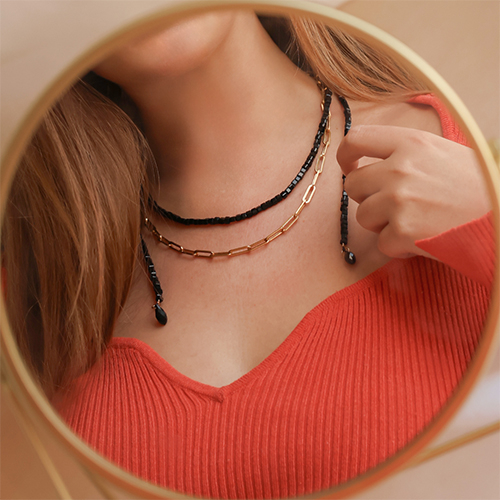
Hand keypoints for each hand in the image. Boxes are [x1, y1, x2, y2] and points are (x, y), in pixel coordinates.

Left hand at [336, 125, 489, 258]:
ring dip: (382, 223)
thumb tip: (371, 162)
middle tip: (393, 204)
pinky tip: (421, 238)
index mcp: (410, 143)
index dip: (346, 156)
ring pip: (363, 216)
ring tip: (413, 221)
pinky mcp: (403, 231)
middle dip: (367, 197)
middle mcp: (399, 169)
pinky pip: (381, 243)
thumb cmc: (476, 185)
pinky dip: (398, 246)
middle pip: (353, 185)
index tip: (350, 167)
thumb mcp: (441, 152)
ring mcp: (399, 200)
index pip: (356, 139)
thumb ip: (404, 153)